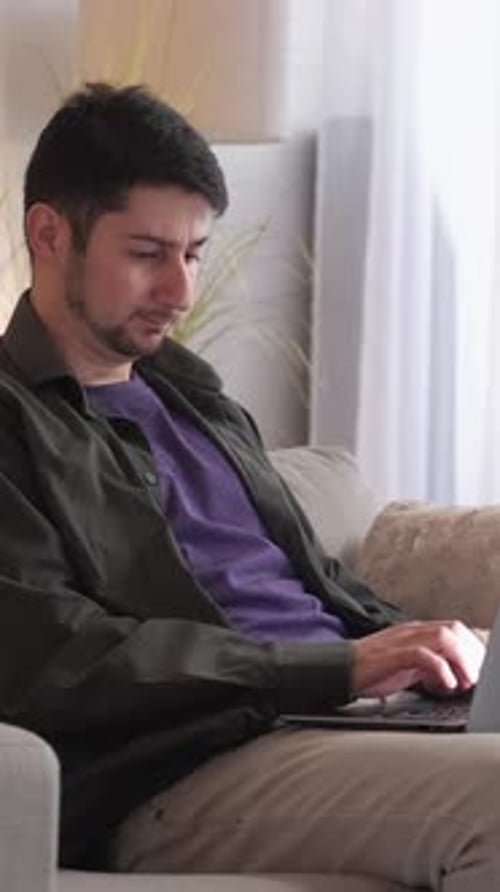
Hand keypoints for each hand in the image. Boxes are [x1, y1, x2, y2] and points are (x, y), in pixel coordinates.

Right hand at [352, 620, 485, 697]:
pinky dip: (440, 669)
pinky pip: (423, 655)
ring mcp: (402, 640)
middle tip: (475, 678)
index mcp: (415, 631)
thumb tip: (454, 676)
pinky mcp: (393, 654)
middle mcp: (411, 631)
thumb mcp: (407, 665)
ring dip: (460, 660)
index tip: (478, 670)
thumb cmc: (372, 670)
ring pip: (443, 637)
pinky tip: (446, 684)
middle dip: (470, 653)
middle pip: (453, 629)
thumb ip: (428, 665)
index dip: (471, 647)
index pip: (454, 628)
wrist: (340, 669)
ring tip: (465, 682)